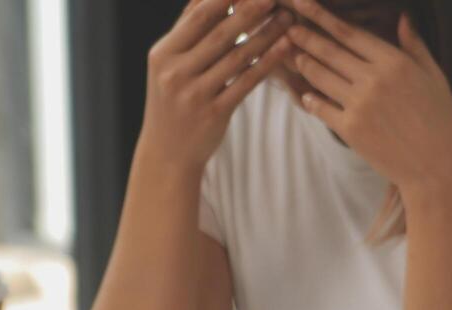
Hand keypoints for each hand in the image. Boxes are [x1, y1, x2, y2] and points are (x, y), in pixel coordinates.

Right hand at [139, 0, 295, 176]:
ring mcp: (195, 94)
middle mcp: (176, 71)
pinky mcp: (215, 113)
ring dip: (266, 34)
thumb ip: (187, 33)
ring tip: (288, 18)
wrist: (167, 153)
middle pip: (220, 32)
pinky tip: (284, 48)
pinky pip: (247, 82)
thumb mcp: (169, 66)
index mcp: (163, 53)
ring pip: (237, 56)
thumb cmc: (173, 102)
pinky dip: (267, 63)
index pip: (198, 15)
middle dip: (251, 9)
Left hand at [285, 0, 451, 202]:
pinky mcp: (351, 129)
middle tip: (288, 29)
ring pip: (321, 77)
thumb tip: (402, 18)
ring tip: (294, 57)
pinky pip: (322, 108)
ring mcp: (360, 104)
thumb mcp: (436, 77)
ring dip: (304, 65)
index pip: (349, 33)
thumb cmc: (441, 121)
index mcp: (395, 62)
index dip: (322, 17)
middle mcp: (374, 79)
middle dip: (305, 38)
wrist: (437, 168)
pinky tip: (306, 95)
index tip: (304, 5)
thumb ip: (415, 46)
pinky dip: (311, 100)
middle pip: (329, 51)